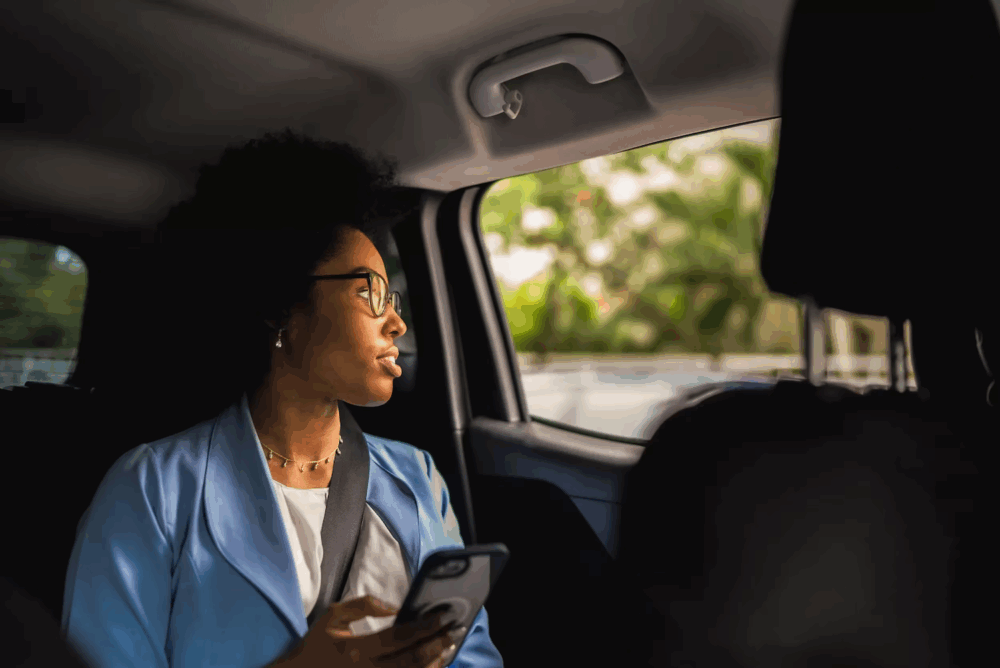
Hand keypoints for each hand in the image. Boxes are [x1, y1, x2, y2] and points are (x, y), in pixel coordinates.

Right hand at [273, 595, 463, 667]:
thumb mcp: (332, 617)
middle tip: (456, 631)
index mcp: (357, 650)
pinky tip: (433, 666)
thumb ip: (363, 606)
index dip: (425, 626)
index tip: (444, 616)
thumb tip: (395, 608)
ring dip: (435, 664)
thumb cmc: (314, 647)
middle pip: (412, 661)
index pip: (400, 637)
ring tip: (450, 649)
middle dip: (437, 645)